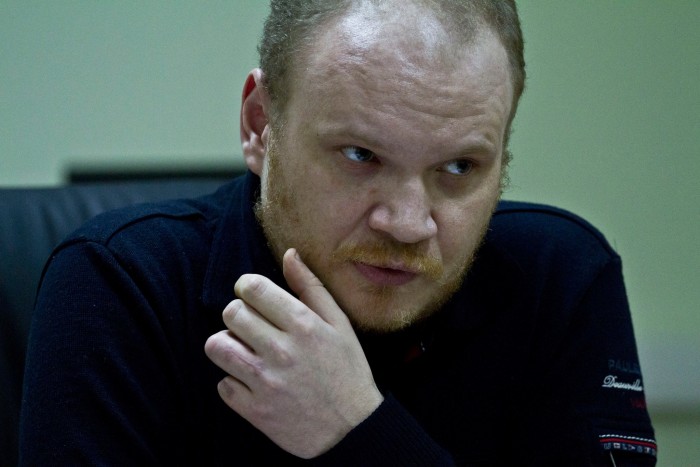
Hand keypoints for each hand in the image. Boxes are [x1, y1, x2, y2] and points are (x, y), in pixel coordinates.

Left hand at [204, 248, 383, 458]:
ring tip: (245, 351)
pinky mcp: (255, 411)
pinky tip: (253, 382)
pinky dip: (234, 382)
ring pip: (217, 346)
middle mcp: (282, 350)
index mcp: (304, 325)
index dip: (247, 287)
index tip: (254, 296)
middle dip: (238, 315)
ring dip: (228, 345)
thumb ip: (310, 287)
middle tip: (251, 326)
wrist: (352, 430)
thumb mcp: (339, 324)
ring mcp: (266, 382)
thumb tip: (289, 254)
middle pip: (231, 313)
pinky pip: (222, 385)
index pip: (253, 288)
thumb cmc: (347, 370)